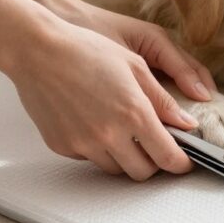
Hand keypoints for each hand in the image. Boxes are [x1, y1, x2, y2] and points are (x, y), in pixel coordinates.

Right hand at [9, 11, 210, 180]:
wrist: (37, 50)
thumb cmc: (86, 50)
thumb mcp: (135, 66)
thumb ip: (163, 99)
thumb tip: (186, 124)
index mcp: (134, 113)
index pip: (167, 157)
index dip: (180, 163)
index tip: (183, 161)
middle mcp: (110, 135)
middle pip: (142, 172)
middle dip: (153, 163)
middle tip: (153, 146)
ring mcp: (84, 143)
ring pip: (115, 168)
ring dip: (124, 156)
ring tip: (120, 130)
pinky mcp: (62, 146)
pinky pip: (88, 158)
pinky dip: (97, 148)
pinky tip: (92, 123)